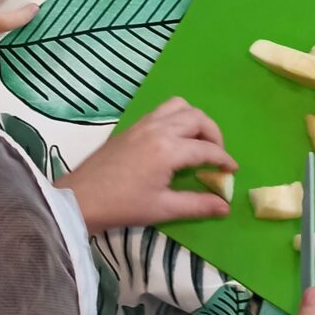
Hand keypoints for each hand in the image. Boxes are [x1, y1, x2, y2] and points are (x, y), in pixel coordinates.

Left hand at [53, 97, 234, 231]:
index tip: (232, 171)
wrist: (82, 197)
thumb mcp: (163, 209)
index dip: (224, 159)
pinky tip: (177, 139)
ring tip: (199, 143)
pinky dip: (178, 117)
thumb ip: (198, 205)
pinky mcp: (133, 125)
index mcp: (168, 149)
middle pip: (197, 118)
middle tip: (217, 156)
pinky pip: (163, 110)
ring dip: (196, 120)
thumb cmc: (123, 206)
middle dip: (214, 134)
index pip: (206, 149)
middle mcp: (158, 128)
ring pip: (180, 106)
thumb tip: (226, 207)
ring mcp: (144, 123)